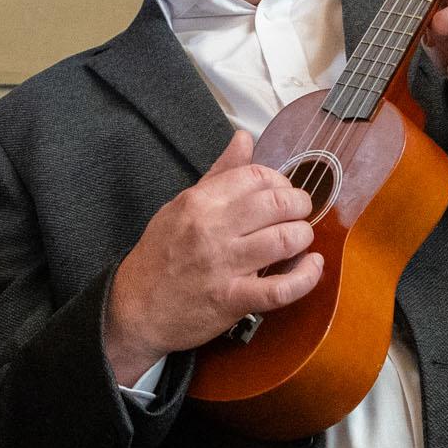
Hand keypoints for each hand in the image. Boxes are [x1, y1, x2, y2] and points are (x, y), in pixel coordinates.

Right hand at [101, 127, 322, 382]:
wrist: (135, 309)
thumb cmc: (160, 256)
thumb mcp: (180, 206)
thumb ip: (219, 174)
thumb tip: (245, 138)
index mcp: (200, 201)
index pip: (256, 176)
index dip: (280, 181)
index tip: (281, 193)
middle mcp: (212, 229)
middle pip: (277, 203)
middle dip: (299, 206)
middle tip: (299, 214)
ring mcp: (222, 265)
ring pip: (284, 240)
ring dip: (303, 237)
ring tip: (300, 240)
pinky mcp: (231, 300)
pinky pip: (280, 288)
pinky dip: (306, 277)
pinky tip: (312, 267)